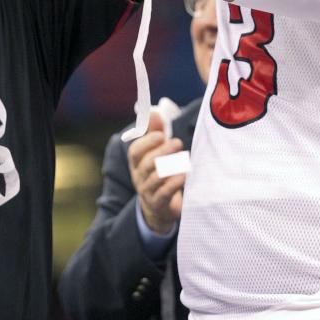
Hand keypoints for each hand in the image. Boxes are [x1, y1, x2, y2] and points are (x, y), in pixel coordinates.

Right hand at [127, 110, 185, 234]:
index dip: (147, 142)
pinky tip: (184, 175)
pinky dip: (174, 183)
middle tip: (177, 142)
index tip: (161, 134)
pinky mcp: (158, 204)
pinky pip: (164, 193)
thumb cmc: (159, 172)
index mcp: (137, 163)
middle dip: (162, 151)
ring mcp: (147, 192)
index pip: (135, 151)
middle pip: (147, 163)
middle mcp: (139, 177)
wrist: (159, 208)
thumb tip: (154, 111)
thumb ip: (155, 132)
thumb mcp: (155, 152)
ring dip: (171, 167)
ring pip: (156, 178)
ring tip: (184, 159)